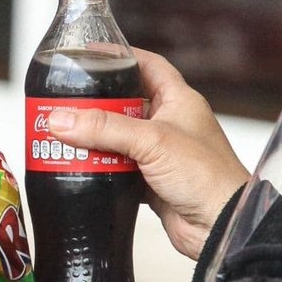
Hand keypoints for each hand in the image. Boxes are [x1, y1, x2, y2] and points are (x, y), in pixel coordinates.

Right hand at [47, 48, 249, 259]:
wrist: (219, 226)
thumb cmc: (207, 177)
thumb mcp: (151, 141)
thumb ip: (104, 128)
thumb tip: (62, 119)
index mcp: (178, 101)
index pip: (148, 65)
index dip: (122, 56)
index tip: (92, 54)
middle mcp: (168, 124)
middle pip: (123, 103)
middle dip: (95, 103)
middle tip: (66, 101)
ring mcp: (157, 152)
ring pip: (116, 137)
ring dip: (92, 138)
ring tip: (64, 133)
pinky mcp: (147, 179)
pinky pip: (114, 166)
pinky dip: (97, 166)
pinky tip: (78, 164)